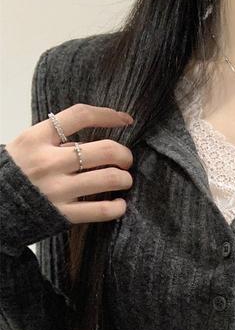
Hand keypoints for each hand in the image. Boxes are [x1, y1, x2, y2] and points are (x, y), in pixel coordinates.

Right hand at [5, 104, 134, 223]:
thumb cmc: (14, 173)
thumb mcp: (25, 146)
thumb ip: (55, 141)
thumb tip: (90, 142)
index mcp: (37, 138)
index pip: (80, 116)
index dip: (109, 115)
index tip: (125, 120)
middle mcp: (49, 162)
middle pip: (105, 150)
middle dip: (124, 155)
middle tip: (126, 160)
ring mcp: (57, 189)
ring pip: (109, 179)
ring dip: (125, 179)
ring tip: (124, 180)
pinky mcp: (63, 214)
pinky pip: (101, 210)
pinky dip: (118, 207)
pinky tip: (120, 205)